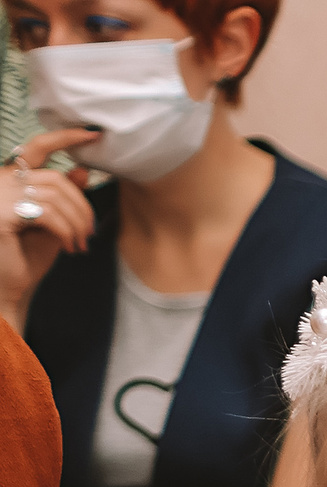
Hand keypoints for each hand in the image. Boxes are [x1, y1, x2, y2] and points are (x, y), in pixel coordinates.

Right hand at [0, 131, 95, 324]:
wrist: (8, 287)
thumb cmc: (26, 256)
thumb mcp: (52, 223)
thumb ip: (63, 197)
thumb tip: (82, 170)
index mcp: (9, 179)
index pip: (37, 148)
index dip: (64, 138)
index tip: (92, 133)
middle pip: (55, 178)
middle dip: (81, 206)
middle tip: (90, 232)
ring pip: (55, 195)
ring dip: (77, 222)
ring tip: (81, 243)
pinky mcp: (1, 213)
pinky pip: (48, 213)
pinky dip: (67, 231)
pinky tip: (71, 246)